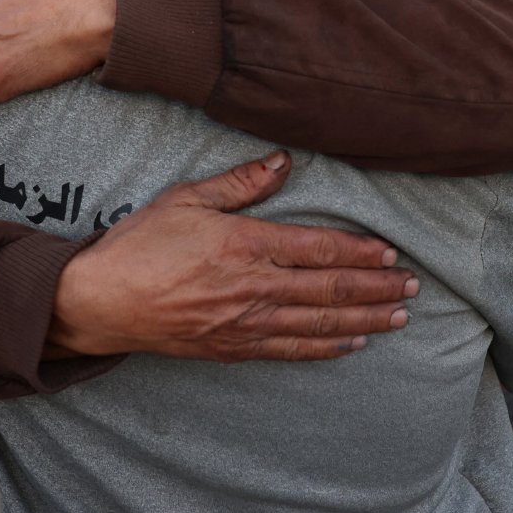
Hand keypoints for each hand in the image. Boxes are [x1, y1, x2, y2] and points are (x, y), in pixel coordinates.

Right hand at [49, 152, 418, 362]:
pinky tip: (351, 345)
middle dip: (377, 288)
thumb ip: (240, 183)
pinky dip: (326, 349)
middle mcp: (254, 287)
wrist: (98, 302)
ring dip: (364, 320)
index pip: (319, 249)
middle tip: (413, 287)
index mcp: (246, 244)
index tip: (391, 253)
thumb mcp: (187, 198)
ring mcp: (245, 323)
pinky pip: (291, 351)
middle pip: (330, 290)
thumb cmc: (139, 244)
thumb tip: (284, 161)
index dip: (360, 252)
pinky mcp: (232, 349)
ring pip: (320, 325)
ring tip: (398, 318)